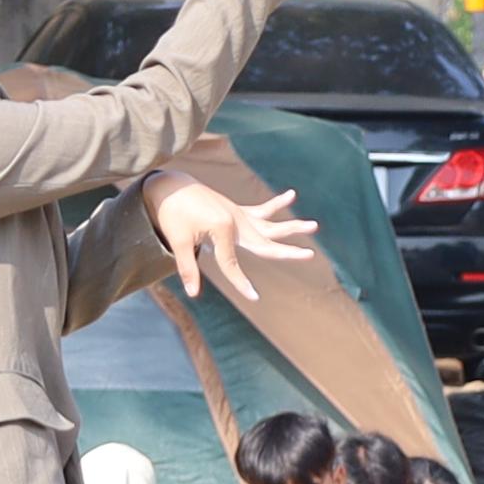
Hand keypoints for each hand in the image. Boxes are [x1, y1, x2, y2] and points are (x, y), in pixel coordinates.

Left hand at [150, 172, 314, 293]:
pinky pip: (260, 209)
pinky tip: (291, 195)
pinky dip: (276, 204)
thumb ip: (188, 267)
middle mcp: (236, 220)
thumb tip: (193, 294)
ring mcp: (238, 214)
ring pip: (270, 224)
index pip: (232, 263)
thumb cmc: (172, 214)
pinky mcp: (236, 210)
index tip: (254, 297)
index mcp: (222, 228)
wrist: (170, 186)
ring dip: (292, 226)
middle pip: (266, 241)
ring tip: (314, 225)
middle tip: (309, 255)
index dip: (241, 282)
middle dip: (288, 251)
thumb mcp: (178, 241)